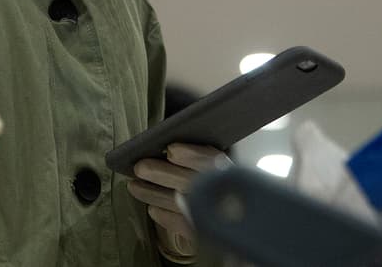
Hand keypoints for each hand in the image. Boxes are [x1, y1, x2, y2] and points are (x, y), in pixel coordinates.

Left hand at [128, 143, 230, 262]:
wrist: (246, 222)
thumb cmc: (232, 186)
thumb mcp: (230, 164)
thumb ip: (208, 157)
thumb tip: (175, 146)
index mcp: (235, 175)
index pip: (214, 163)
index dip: (192, 155)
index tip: (172, 149)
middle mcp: (226, 197)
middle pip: (191, 184)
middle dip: (162, 174)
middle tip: (140, 167)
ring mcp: (215, 219)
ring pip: (180, 205)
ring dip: (153, 194)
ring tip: (135, 186)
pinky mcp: (206, 235)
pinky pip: (182, 226)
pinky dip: (165, 217)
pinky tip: (153, 209)